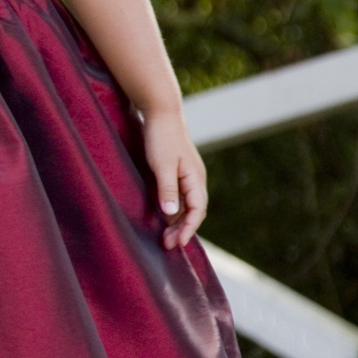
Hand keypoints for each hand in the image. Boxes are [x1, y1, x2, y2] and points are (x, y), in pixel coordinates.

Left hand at [141, 107, 205, 247]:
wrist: (160, 112)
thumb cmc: (161, 138)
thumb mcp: (162, 165)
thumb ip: (167, 189)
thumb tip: (172, 214)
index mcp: (195, 178)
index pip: (197, 210)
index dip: (188, 229)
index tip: (178, 243)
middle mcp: (194, 179)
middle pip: (192, 211)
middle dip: (182, 230)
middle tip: (167, 245)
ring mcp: (186, 175)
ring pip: (186, 205)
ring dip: (177, 222)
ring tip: (164, 237)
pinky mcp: (177, 172)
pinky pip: (179, 197)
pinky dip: (173, 210)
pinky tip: (163, 217)